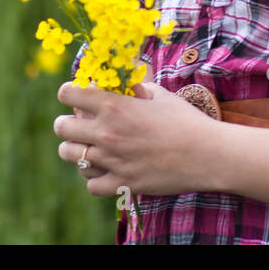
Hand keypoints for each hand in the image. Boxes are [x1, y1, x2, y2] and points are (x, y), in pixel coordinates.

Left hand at [54, 80, 224, 196]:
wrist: (207, 154)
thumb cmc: (186, 120)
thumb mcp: (160, 95)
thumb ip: (137, 89)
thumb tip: (126, 85)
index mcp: (115, 106)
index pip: (69, 94)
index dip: (68, 93)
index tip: (74, 96)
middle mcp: (106, 133)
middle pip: (61, 127)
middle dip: (67, 123)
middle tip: (79, 124)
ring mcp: (112, 161)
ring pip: (69, 155)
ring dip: (77, 150)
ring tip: (90, 148)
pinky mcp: (121, 184)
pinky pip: (90, 184)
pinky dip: (95, 178)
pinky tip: (106, 171)